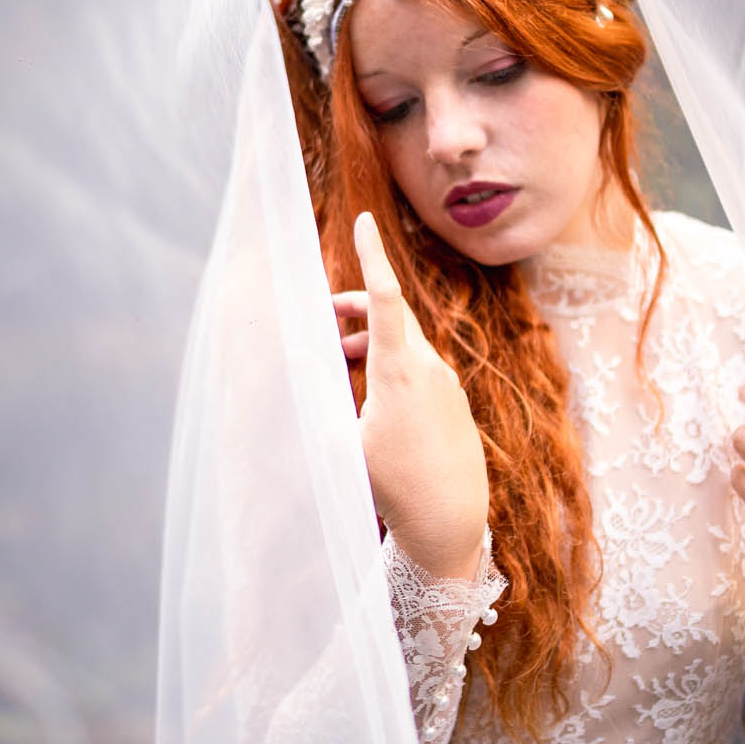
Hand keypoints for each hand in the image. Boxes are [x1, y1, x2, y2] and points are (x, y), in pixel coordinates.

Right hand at [333, 211, 488, 580]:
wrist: (452, 522)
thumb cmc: (394, 485)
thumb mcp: (346, 443)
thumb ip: (322, 406)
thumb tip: (290, 390)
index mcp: (399, 369)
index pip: (385, 296)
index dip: (371, 256)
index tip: (365, 222)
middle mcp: (429, 367)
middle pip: (390, 316)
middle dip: (355, 308)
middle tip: (324, 314)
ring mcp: (446, 385)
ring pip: (403, 345)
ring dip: (369, 344)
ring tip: (339, 360)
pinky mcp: (454, 403)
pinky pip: (418, 370)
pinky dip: (389, 368)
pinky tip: (370, 398)